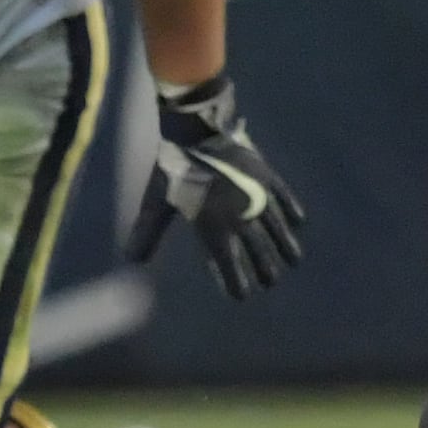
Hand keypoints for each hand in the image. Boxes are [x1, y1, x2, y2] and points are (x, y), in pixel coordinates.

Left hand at [122, 74, 304, 298]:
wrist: (197, 131)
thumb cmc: (174, 169)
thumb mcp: (157, 203)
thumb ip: (147, 232)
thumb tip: (130, 260)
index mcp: (215, 228)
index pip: (229, 264)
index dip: (236, 282)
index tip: (242, 295)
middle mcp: (241, 219)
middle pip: (259, 251)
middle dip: (265, 269)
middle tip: (271, 282)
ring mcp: (258, 197)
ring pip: (277, 229)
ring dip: (285, 246)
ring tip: (293, 260)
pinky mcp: (268, 177)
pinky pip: (285, 198)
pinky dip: (292, 211)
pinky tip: (298, 221)